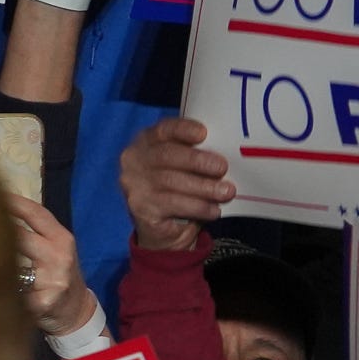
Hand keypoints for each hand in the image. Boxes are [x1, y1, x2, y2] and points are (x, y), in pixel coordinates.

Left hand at [5, 194, 96, 337]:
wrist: (76, 310)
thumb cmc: (56, 273)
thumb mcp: (54, 247)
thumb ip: (32, 230)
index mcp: (62, 238)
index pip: (36, 213)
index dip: (13, 202)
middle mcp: (59, 256)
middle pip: (19, 236)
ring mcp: (52, 281)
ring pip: (11, 265)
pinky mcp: (42, 303)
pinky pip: (10, 291)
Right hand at [119, 116, 233, 251]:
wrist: (165, 230)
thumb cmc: (180, 190)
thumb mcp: (185, 167)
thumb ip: (196, 154)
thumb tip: (224, 152)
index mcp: (145, 143)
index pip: (162, 130)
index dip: (183, 129)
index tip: (204, 134)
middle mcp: (133, 161)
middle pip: (166, 155)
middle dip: (197, 161)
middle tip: (222, 168)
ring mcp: (133, 185)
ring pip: (171, 181)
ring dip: (204, 187)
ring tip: (226, 192)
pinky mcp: (139, 207)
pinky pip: (173, 204)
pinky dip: (198, 207)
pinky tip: (214, 210)